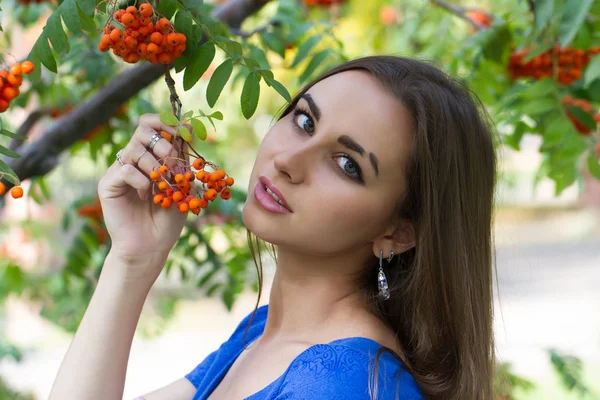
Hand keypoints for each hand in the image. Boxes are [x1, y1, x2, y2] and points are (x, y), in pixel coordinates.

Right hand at [97, 114, 186, 281]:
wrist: (151, 247)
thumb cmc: (168, 219)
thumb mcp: (182, 185)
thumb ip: (181, 159)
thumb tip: (186, 130)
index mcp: (150, 156)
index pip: (151, 124)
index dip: (167, 122)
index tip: (186, 131)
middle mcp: (132, 159)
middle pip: (142, 129)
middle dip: (164, 144)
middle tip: (174, 166)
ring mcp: (118, 170)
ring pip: (135, 148)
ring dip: (156, 165)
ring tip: (163, 186)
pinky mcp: (108, 184)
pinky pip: (126, 169)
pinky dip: (142, 181)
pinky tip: (147, 197)